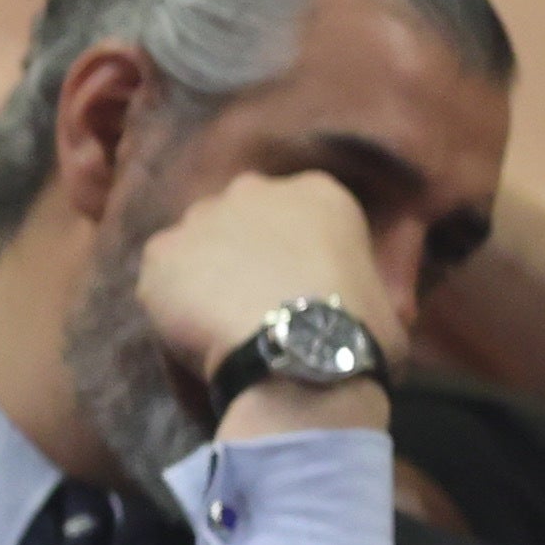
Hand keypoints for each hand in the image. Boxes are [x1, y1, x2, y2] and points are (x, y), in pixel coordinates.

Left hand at [133, 168, 395, 436]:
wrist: (301, 354)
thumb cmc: (359, 334)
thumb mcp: (384, 300)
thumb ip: (353, 284)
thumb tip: (356, 308)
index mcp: (318, 193)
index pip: (296, 212)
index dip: (291, 253)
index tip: (291, 288)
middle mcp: (254, 190)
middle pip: (238, 219)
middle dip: (240, 253)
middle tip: (249, 305)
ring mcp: (201, 218)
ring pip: (195, 247)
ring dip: (202, 278)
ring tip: (217, 327)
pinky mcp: (160, 253)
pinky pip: (160, 280)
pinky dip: (169, 306)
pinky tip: (191, 336)